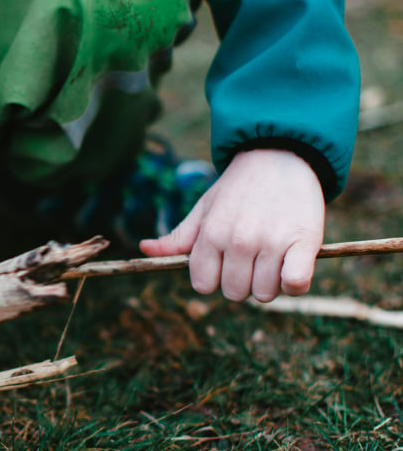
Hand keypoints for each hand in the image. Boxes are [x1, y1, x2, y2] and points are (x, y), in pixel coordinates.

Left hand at [139, 149, 324, 301]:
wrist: (280, 156)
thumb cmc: (238, 189)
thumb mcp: (204, 209)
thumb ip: (178, 237)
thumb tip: (145, 248)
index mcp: (211, 235)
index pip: (203, 285)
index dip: (213, 278)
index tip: (224, 263)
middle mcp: (239, 241)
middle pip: (234, 293)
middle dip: (241, 282)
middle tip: (251, 259)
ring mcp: (271, 243)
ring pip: (264, 294)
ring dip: (269, 283)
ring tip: (273, 258)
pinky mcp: (304, 242)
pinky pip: (295, 284)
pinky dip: (294, 283)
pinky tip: (292, 268)